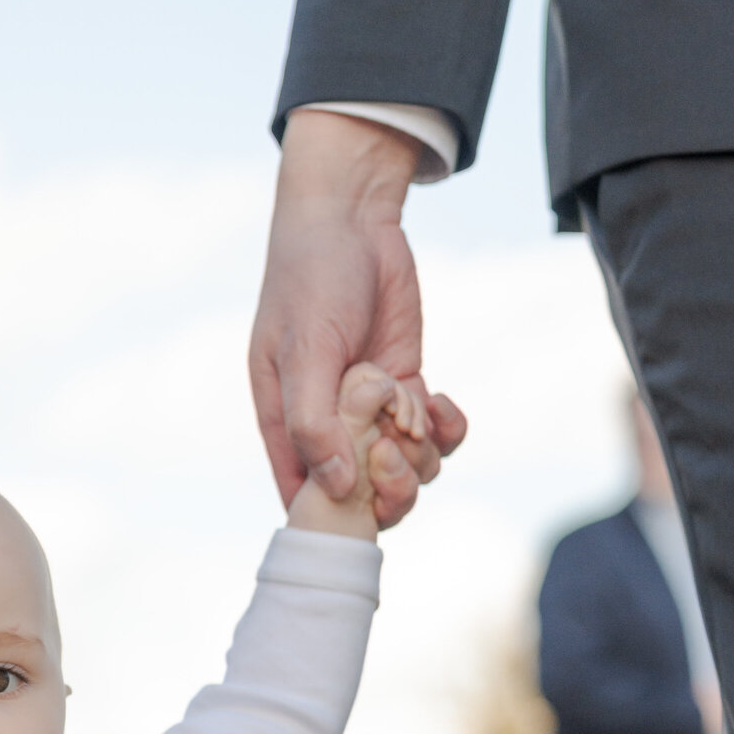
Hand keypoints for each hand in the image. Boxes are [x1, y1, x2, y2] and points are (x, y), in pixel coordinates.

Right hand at [249, 111, 466, 526]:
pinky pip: (436, 435)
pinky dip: (447, 428)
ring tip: (414, 407)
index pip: (306, 498)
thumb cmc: (311, 281)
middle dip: (390, 486)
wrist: (350, 221)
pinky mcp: (406, 387)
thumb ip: (313, 423)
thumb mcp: (304, 353)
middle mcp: (328, 426)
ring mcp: (370, 410)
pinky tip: (441, 400)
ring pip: (407, 470)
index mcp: (287, 426)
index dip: (337, 511)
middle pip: (366, 496)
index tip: (362, 490)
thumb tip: (337, 491)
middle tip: (397, 443)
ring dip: (422, 453)